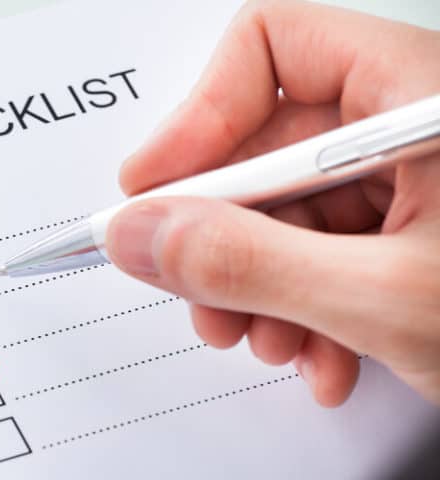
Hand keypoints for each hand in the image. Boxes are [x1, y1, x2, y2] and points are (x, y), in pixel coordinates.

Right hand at [105, 0, 439, 406]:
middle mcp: (410, 124)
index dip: (197, 117)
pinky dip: (299, 307)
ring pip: (282, 210)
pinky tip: (318, 356)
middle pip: (264, 145)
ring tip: (263, 341)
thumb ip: (249, 265)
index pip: (272, 47)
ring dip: (254, 285)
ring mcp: (407, 182)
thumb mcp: (388, 300)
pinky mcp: (405, 231)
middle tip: (194, 292)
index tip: (151, 188)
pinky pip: (317, 249)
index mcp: (421, 95)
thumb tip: (144, 235)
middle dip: (218, 233)